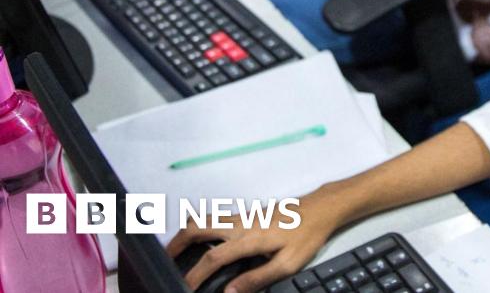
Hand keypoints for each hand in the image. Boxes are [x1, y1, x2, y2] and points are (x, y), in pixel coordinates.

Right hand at [166, 185, 345, 292]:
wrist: (321, 209)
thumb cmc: (307, 235)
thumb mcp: (288, 263)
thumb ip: (257, 278)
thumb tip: (230, 292)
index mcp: (248, 238)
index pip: (211, 259)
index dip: (194, 276)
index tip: (183, 288)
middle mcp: (240, 224)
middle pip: (197, 227)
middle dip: (176, 243)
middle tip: (164, 260)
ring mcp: (242, 216)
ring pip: (204, 219)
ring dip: (186, 233)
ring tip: (176, 251)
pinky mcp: (247, 214)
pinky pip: (216, 218)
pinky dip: (200, 227)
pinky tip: (202, 240)